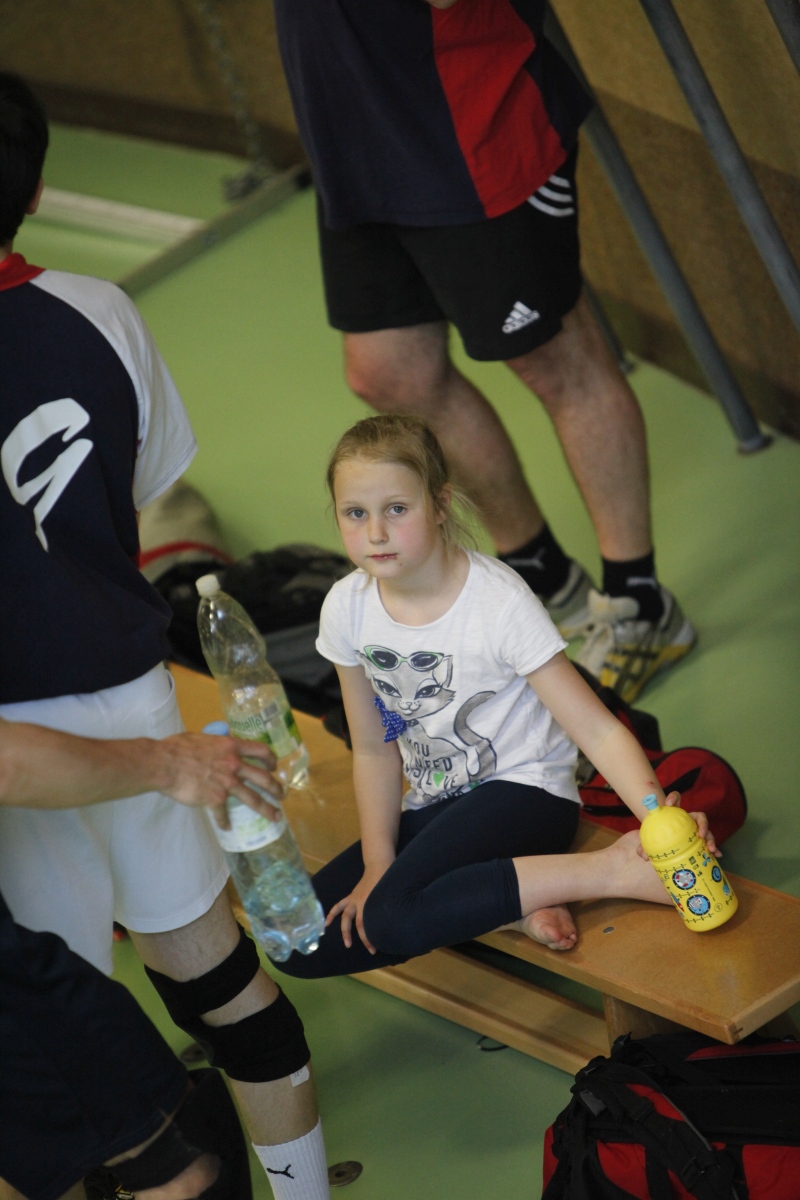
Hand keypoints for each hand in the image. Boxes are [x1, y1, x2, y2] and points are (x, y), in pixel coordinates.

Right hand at [157, 733, 282, 828]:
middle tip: (282, 795)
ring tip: (275, 816)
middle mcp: (234, 765)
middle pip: (263, 778)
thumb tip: (217, 745)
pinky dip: (225, 821)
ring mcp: (227, 783)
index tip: (274, 766)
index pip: (261, 751)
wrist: (165, 764)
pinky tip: (226, 827)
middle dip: (276, 788)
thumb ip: (216, 745)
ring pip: (253, 798)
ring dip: (267, 808)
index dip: (271, 759)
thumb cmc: (178, 747)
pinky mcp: (215, 799)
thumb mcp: (203, 739)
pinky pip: (223, 814)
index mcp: (232, 747)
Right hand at [325, 864, 388, 953]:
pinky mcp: (351, 896)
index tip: (375, 948)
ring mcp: (354, 899)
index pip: (365, 925)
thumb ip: (390, 906)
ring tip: (346, 943)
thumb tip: (395, 922)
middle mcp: (359, 902)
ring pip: (345, 916)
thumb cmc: (386, 878)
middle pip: (358, 923)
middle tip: (370, 950)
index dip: (368, 938)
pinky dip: (332, 913)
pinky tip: (326, 922)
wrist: (378, 864)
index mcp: (368, 902)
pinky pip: (340, 905)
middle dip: (364, 938)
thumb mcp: (390, 893)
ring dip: (345, 930)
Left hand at [637, 792, 720, 858]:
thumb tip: (644, 855)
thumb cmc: (656, 835)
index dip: (673, 798)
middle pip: (700, 816)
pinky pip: (708, 842)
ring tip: (710, 848)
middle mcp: (688, 819)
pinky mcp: (700, 839)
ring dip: (710, 838)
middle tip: (701, 835)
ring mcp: (696, 829)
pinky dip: (714, 848)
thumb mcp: (650, 838)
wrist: (663, 839)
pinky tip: (717, 855)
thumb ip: (644, 845)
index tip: (668, 804)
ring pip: (707, 830)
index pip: (676, 798)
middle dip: (703, 824)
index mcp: (675, 813)